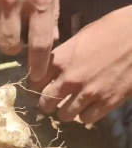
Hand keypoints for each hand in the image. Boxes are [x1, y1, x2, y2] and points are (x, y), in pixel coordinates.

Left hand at [32, 6, 131, 123]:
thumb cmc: (113, 28)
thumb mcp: (81, 36)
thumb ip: (64, 55)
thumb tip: (54, 66)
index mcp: (60, 60)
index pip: (34, 82)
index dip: (35, 87)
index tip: (38, 88)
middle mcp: (69, 79)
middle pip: (45, 102)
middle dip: (46, 103)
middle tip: (51, 102)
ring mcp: (88, 93)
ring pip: (64, 115)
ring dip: (65, 112)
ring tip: (70, 107)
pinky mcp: (107, 102)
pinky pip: (86, 119)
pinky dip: (85, 115)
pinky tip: (88, 108)